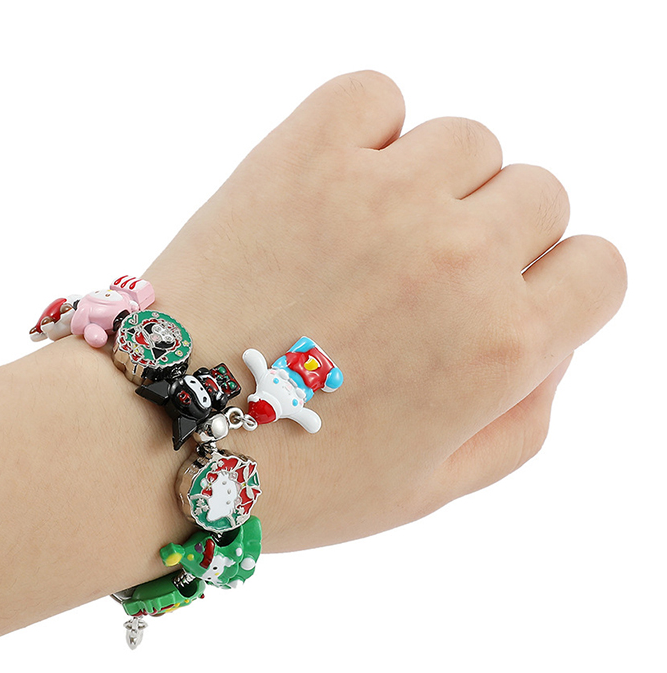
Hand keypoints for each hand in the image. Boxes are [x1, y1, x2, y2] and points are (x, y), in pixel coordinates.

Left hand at [143, 70, 625, 552]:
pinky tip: (337, 187)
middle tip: (423, 285)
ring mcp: (382, 195)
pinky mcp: (304, 153)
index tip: (508, 304)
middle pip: (540, 196)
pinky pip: (376, 94)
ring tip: (372, 240)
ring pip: (469, 141)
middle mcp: (459, 258)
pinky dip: (369, 130)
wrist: (162, 435)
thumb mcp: (433, 489)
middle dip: (499, 240)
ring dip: (437, 186)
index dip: (557, 290)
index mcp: (503, 347)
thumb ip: (522, 420)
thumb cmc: (294, 478)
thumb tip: (550, 346)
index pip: (599, 269)